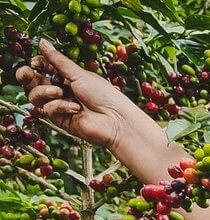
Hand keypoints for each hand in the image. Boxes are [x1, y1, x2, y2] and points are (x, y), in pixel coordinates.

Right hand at [16, 39, 142, 149]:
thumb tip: (42, 42)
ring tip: (59, 91)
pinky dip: (60, 106)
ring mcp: (61, 106)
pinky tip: (75, 109)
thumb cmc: (105, 96)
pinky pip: (49, 110)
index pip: (43, 68)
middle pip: (34, 82)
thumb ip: (58, 61)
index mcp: (68, 77)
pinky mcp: (62, 120)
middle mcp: (63, 91)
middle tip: (27, 73)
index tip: (36, 61)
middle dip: (27, 76)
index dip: (37, 64)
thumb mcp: (80, 74)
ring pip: (36, 96)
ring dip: (45, 91)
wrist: (116, 122)